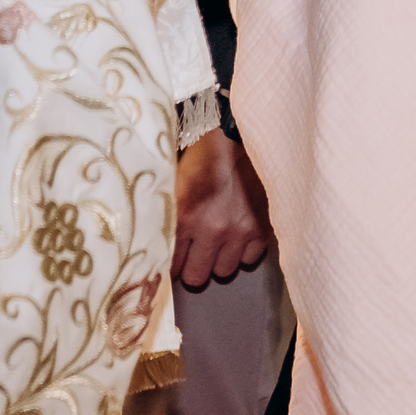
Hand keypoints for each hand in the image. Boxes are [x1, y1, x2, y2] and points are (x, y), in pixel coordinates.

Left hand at [173, 132, 271, 288]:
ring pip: (224, 272)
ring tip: (217, 241)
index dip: (170, 265)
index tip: (172, 260)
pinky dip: (243, 251)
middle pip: (196, 277)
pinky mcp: (262, 229)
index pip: (170, 265)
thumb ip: (167, 214)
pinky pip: (249, 260)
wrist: (240, 137)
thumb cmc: (203, 157)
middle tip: (194, 255)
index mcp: (185, 215)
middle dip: (193, 268)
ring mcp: (239, 231)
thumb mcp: (174, 182)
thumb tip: (152, 243)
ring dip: (219, 260)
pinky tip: (237, 235)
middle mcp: (212, 229)